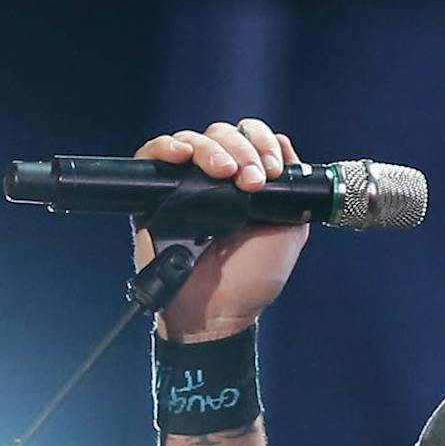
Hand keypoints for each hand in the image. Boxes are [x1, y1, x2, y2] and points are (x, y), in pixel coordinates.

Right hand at [132, 119, 310, 340]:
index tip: (273, 171)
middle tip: (252, 182)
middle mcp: (215, 178)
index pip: (251, 138)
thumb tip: (286, 151)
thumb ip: (292, 193)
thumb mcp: (289, 231)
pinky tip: (181, 156)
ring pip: (193, 140)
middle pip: (223, 134)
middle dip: (243, 150)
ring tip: (225, 175)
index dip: (263, 144)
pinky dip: (166, 147)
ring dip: (212, 150)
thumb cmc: (251, 279)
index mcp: (245, 182)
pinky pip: (152, 154)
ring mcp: (184, 183)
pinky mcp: (154, 194)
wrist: (218, 311)